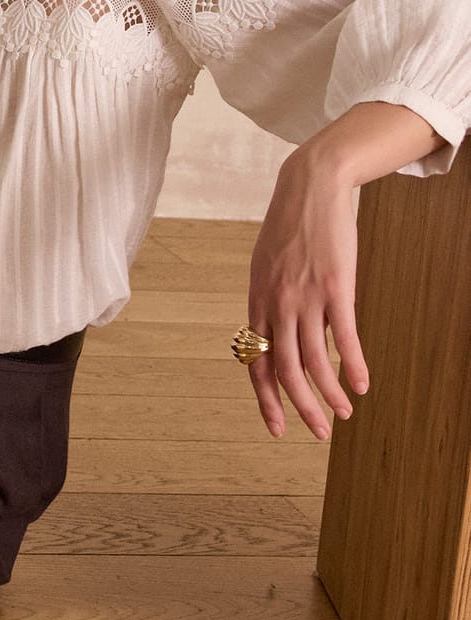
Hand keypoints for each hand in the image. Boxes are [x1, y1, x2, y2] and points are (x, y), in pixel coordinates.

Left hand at [245, 155, 370, 439]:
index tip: (277, 427)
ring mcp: (305, 297)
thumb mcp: (267, 268)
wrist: (309, 187)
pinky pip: (344, 336)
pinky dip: (354, 365)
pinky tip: (363, 384)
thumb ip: (270, 304)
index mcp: (257, 303)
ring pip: (315, 361)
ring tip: (345, 414)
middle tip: (318, 432)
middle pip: (285, 371)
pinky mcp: (335, 287)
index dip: (266, 400)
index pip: (256, 364)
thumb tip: (282, 338)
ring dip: (331, 394)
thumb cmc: (289, 229)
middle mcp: (277, 305)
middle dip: (301, 408)